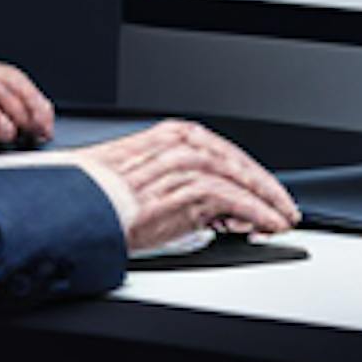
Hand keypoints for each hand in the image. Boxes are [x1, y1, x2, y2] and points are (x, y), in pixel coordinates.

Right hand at [74, 118, 300, 251]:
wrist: (78, 208)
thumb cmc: (96, 196)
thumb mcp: (139, 177)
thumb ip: (174, 182)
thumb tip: (206, 209)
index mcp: (170, 135)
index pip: (223, 150)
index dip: (249, 172)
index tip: (264, 188)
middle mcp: (182, 145)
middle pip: (238, 163)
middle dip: (266, 187)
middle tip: (283, 206)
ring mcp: (188, 167)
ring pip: (242, 182)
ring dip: (267, 204)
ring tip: (280, 221)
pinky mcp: (191, 193)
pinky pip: (237, 203)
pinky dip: (258, 215)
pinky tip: (268, 226)